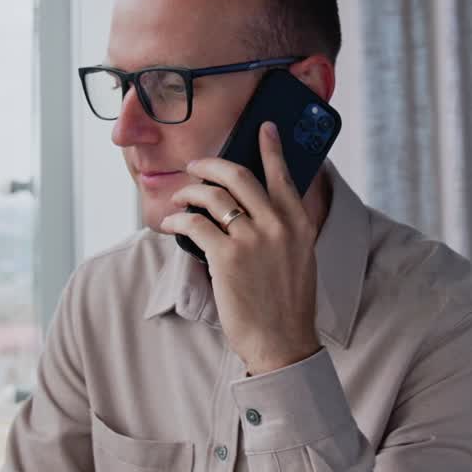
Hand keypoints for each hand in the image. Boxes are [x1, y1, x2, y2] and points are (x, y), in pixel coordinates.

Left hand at [161, 122, 321, 375]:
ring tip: (178, 199)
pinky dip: (178, 221)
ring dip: (189, 193)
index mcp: (299, 224)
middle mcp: (278, 225)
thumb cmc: (286, 305)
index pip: (283, 175)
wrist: (282, 343)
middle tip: (196, 164)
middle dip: (211, 164)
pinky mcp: (226, 257)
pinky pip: (195, 224)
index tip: (262, 128)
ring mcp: (252, 239)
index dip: (271, 148)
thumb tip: (255, 208)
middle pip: (239, 176)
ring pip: (212, 196)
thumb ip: (284, 230)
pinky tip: (171, 225)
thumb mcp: (299, 259)